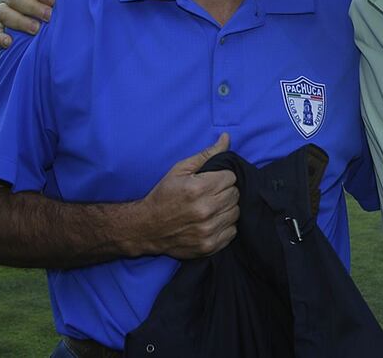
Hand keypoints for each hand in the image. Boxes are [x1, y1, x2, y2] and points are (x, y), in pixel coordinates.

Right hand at [137, 133, 239, 258]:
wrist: (146, 227)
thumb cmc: (163, 195)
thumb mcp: (179, 170)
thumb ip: (206, 154)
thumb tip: (227, 138)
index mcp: (198, 189)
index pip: (231, 177)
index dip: (222, 177)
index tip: (212, 181)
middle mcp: (204, 210)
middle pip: (235, 194)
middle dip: (225, 191)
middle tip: (211, 194)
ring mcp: (207, 230)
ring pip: (235, 212)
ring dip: (226, 208)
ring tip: (212, 207)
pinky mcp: (209, 246)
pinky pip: (232, 231)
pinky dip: (225, 225)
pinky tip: (212, 221)